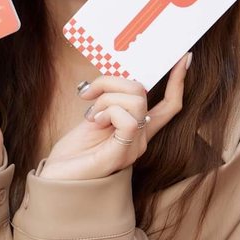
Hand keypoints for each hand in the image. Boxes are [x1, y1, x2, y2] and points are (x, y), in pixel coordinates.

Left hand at [40, 53, 191, 179]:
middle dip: (110, 82)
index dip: (178, 81)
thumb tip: (114, 77)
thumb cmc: (72, 153)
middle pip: (142, 92)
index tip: (184, 58)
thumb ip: (109, 101)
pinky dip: (107, 111)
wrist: (55, 181)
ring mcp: (133, 148)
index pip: (169, 105)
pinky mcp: (122, 155)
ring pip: (134, 100)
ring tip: (91, 115)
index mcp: (136, 129)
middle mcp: (141, 139)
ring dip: (105, 98)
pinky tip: (94, 122)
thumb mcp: (93, 117)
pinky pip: (127, 119)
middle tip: (89, 96)